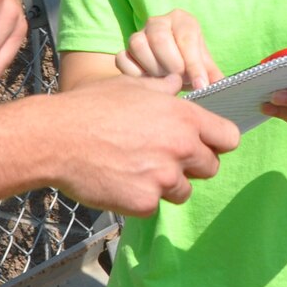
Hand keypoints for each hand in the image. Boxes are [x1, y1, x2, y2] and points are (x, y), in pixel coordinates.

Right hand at [42, 78, 239, 215]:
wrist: (57, 138)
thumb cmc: (92, 107)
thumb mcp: (132, 86)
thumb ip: (163, 87)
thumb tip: (178, 82)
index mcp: (183, 118)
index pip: (229, 137)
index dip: (218, 142)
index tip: (205, 144)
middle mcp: (181, 148)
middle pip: (210, 167)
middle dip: (192, 165)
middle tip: (164, 158)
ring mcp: (164, 178)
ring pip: (183, 190)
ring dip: (167, 184)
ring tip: (137, 168)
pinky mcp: (144, 203)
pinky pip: (154, 205)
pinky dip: (141, 197)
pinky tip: (120, 181)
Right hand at [115, 10, 222, 91]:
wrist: (171, 63)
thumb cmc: (190, 62)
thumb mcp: (204, 65)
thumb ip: (211, 74)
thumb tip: (219, 86)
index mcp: (182, 20)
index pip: (187, 38)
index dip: (194, 64)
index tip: (200, 85)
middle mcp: (158, 22)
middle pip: (160, 38)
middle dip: (172, 65)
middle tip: (180, 80)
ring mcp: (138, 34)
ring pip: (138, 45)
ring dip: (153, 69)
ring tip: (165, 80)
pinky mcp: (125, 49)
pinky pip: (123, 58)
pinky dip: (135, 73)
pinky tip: (149, 81)